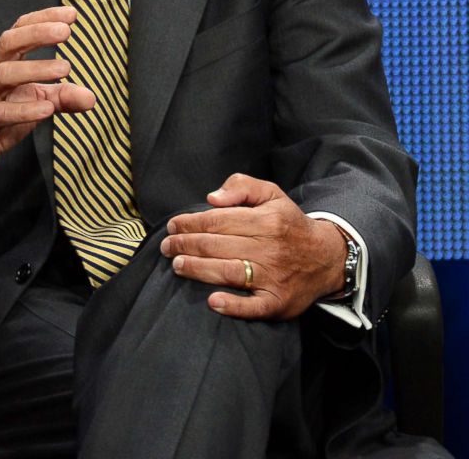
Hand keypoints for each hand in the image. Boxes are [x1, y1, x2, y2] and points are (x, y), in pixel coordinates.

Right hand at [0, 6, 93, 214]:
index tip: (71, 13)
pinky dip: (24, 110)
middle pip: (7, 44)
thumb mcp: (32, 107)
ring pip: (3, 75)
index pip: (18, 32)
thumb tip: (91, 97)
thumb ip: (60, 98)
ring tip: (65, 69)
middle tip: (66, 31)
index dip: (42, 19)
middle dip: (36, 34)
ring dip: (35, 70)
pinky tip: (48, 109)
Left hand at [159, 173, 346, 319]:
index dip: (190, 223)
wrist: (327, 257)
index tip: (172, 226)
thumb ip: (241, 187)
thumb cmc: (289, 223)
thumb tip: (212, 198)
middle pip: (217, 246)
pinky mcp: (278, 302)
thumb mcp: (271, 194)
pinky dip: (233, 306)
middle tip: (166, 248)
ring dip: (198, 270)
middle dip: (185, 246)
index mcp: (265, 220)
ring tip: (177, 266)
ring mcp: (274, 277)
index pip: (217, 221)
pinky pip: (254, 306)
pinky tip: (213, 301)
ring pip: (229, 272)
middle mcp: (269, 248)